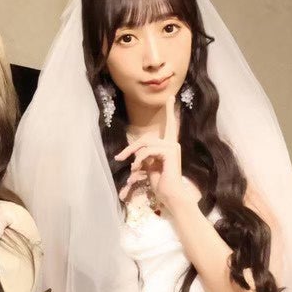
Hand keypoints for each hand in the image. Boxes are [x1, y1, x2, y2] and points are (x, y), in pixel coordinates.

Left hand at [115, 99, 201, 214]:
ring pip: (145, 144)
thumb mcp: (148, 167)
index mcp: (168, 145)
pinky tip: (138, 168)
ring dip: (134, 157)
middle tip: (119, 157)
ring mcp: (173, 146)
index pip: (169, 125)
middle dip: (130, 147)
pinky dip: (140, 159)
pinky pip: (148, 150)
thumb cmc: (160, 184)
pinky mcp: (170, 151)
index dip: (170, 111)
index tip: (172, 97)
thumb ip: (144, 156)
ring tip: (134, 169)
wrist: (170, 195)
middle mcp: (173, 143)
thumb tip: (132, 154)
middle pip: (146, 138)